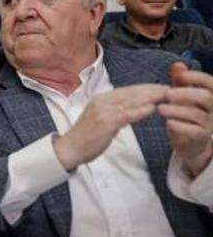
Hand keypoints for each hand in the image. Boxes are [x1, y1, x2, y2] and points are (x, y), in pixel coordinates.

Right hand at [53, 84, 167, 170]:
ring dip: (150, 97)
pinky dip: (141, 110)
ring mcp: (103, 111)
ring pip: (131, 101)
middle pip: (130, 93)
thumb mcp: (100, 119)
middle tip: (168, 89)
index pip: (126, 90)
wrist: (69, 148)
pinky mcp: (106, 122)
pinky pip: (127, 114)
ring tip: (166, 95)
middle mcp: (101, 101)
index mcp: (100, 99)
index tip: (158, 88)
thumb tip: (130, 110)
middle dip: (150, 90)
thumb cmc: (85, 137)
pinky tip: (152, 108)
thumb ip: (114, 113)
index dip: (143, 88)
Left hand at [157, 62, 212, 176]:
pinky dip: (180, 125)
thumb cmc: (187, 112)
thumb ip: (181, 81)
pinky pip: (194, 130)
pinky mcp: (202, 136)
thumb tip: (177, 64)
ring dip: (176, 110)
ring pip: (197, 114)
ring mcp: (210, 123)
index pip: (210, 83)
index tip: (180, 76)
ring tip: (160, 108)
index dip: (197, 77)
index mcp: (211, 94)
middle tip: (166, 93)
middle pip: (206, 97)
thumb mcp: (183, 95)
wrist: (190, 140)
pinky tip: (168, 122)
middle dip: (185, 93)